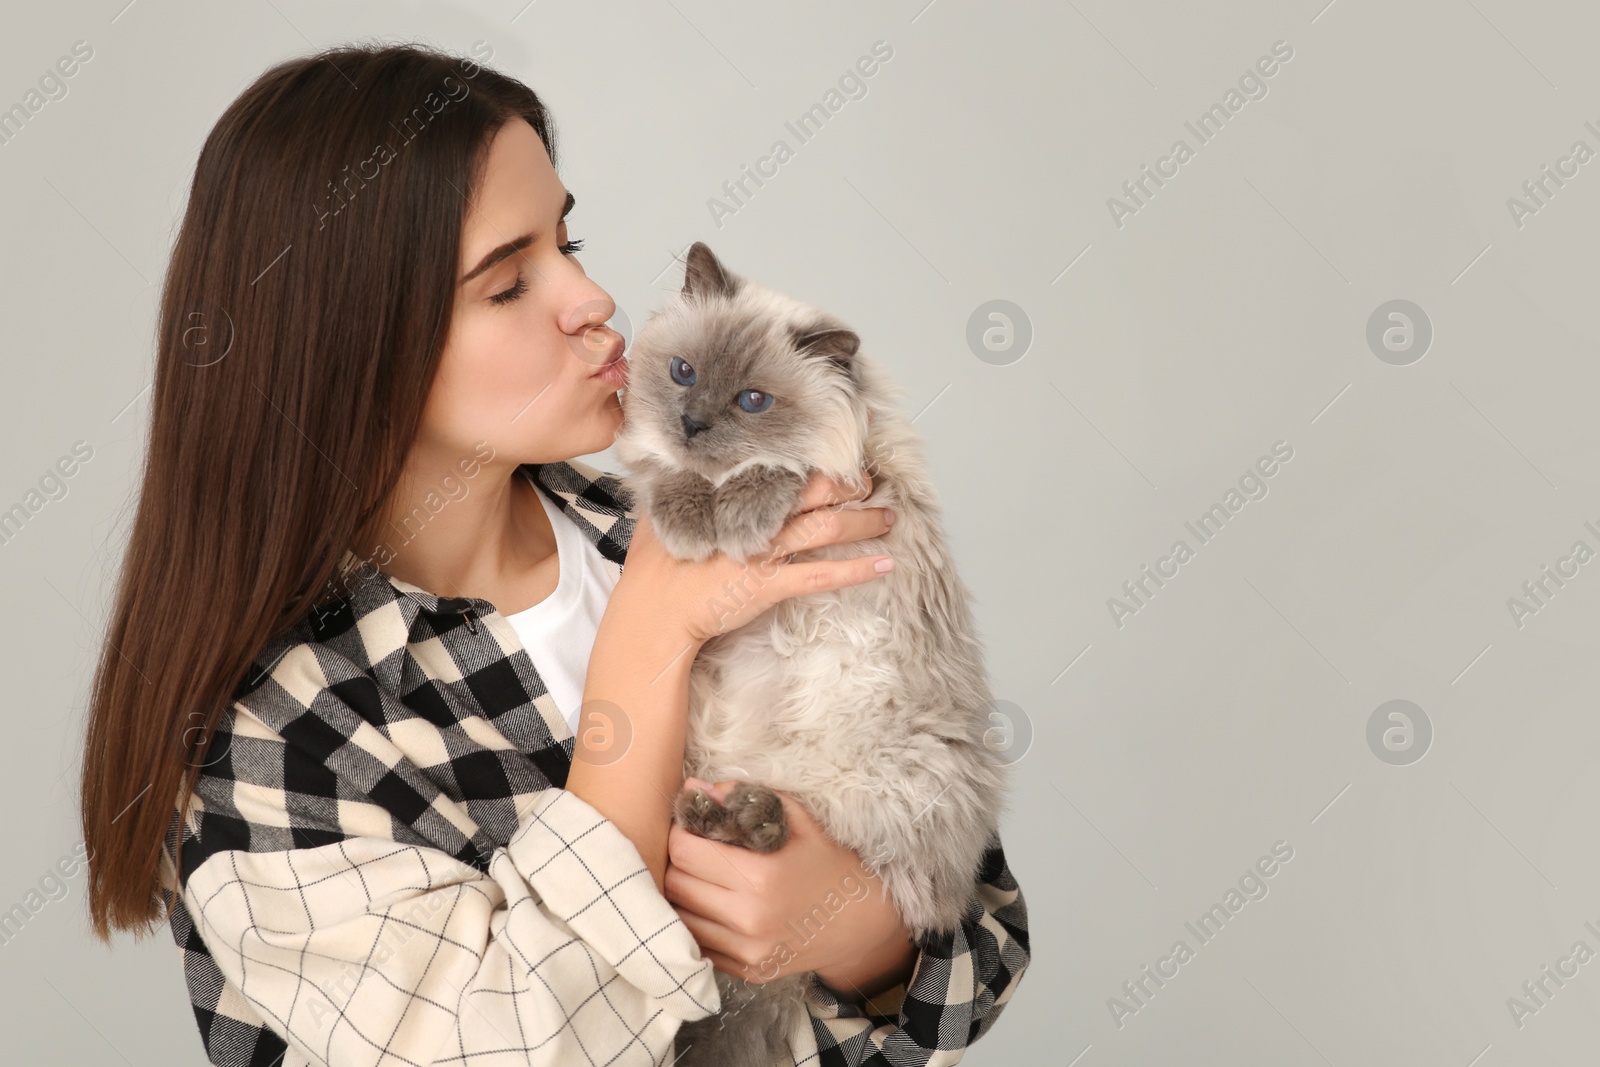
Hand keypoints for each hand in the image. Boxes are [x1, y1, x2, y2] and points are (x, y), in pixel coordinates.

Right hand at [618, 469, 895, 646]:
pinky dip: (857, 570)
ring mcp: (765, 551)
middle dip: (849, 484)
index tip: (836, 452)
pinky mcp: (771, 585)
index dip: (814, 460)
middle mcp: (754, 517)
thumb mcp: (662, 514)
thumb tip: (678, 465)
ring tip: (889, 517)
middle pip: (814, 490)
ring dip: (863, 521)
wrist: (654, 612)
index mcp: (730, 495)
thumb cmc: (655, 568)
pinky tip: (884, 565)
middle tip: (870, 482)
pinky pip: (822, 575)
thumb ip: (678, 488)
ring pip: (827, 527)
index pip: (782, 467)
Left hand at [665, 778, 917, 998]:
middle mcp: (749, 918)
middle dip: (679, 860)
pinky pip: (698, 943)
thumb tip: (697, 788)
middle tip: (695, 848)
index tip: (692, 824)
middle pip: (676, 884)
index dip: (682, 831)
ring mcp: (746, 950)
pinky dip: (698, 922)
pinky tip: (716, 905)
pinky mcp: (745, 970)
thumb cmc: (827, 863)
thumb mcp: (798, 821)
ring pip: (680, 917)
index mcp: (762, 876)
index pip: (685, 851)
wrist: (859, 923)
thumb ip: (746, 799)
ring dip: (684, 892)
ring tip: (703, 876)